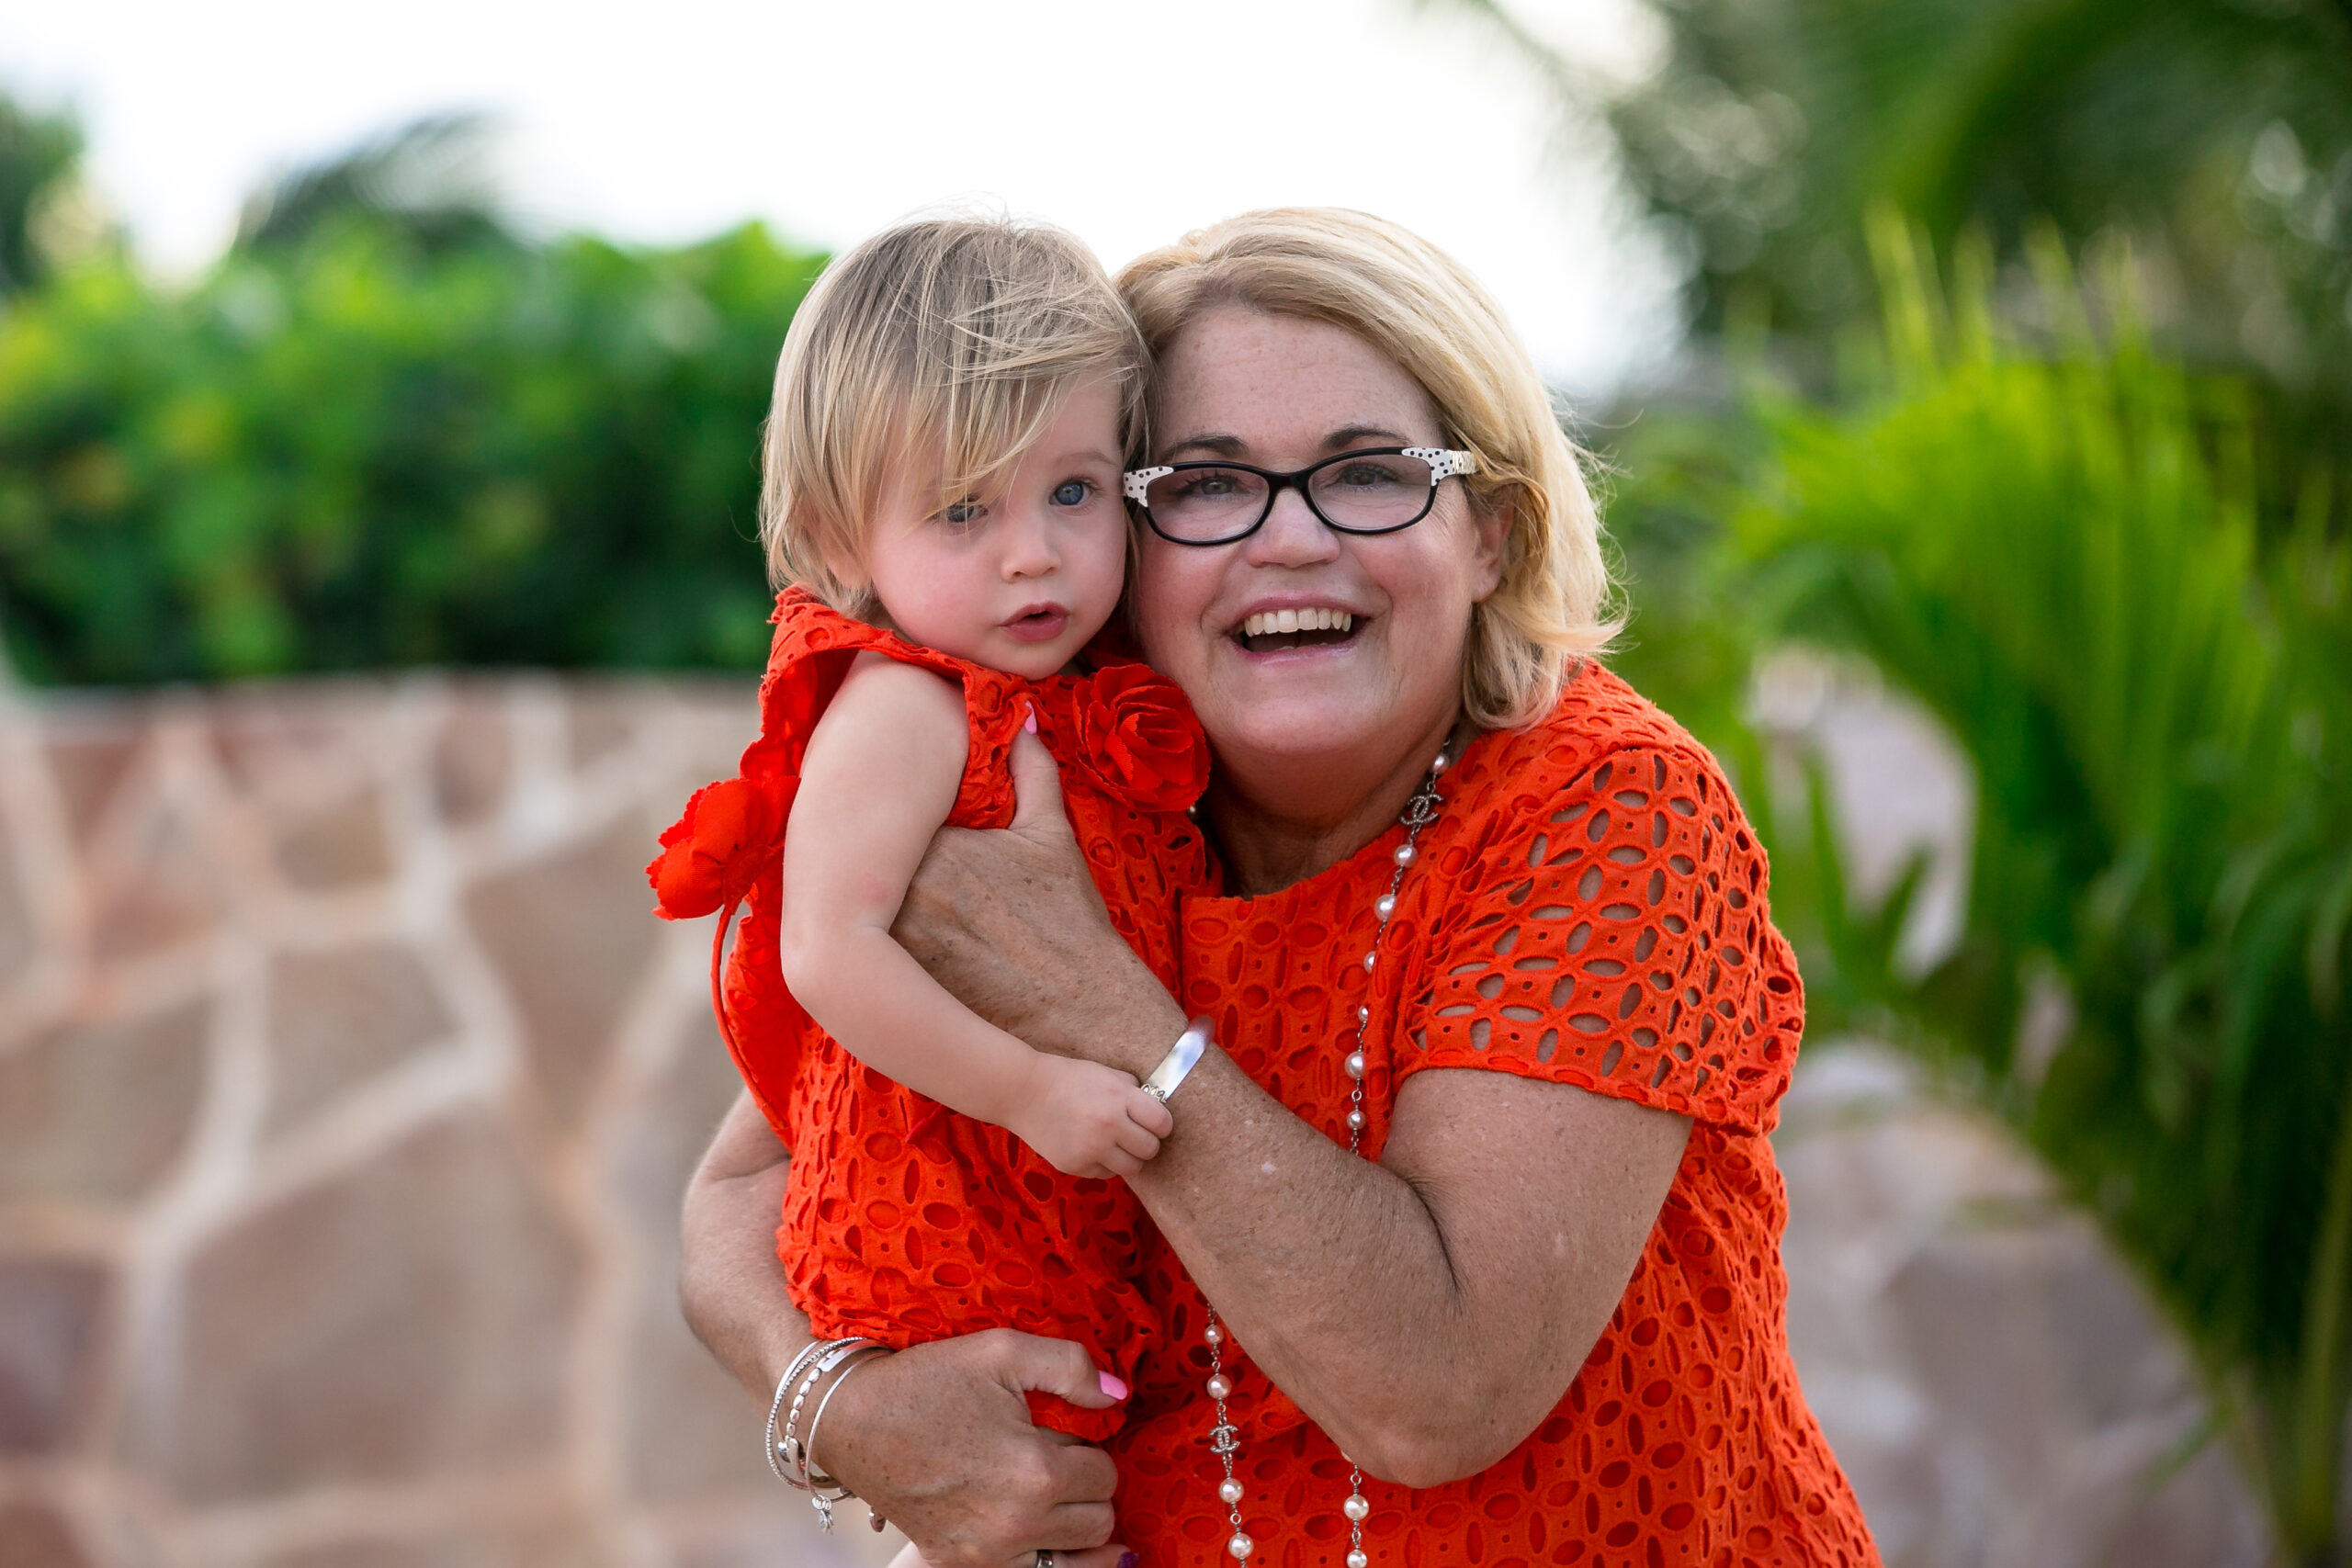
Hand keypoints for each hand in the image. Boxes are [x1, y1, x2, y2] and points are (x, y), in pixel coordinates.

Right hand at [808, 1329, 1133, 1567]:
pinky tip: (1020, 1518)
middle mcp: (1016, 1525)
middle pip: (1098, 1523)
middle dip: (1084, 1489)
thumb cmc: (926, 1380)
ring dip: (1065, 1523)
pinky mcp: (959, 1564)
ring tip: (1039, 1489)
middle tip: (1051, 1459)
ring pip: (1070, 1556)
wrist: (850, 1417)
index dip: (1090, 1449)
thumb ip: (1072, 1367)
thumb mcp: (1003, 1350)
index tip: (1061, 1434)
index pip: (1107, 1477)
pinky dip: (1033, 1548)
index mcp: (1035, 1473)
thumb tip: (1119, 1396)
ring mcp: (987, 1553)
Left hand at [894, 730, 1185, 1072]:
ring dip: (865, 904)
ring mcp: (891, 946)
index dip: (891, 820)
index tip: (899, 820)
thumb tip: (1024, 721)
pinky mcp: (893, 989)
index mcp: (933, 846)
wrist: (1084, 1014)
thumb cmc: (1071, 924)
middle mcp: (902, 893)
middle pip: (861, 865)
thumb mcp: (1053, 837)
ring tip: (898, 908)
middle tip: (884, 859)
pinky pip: (865, 956)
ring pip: (858, 911)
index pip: (885, 817)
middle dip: (870, 861)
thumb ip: (1032, 771)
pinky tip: (890, 953)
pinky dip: (871, 949)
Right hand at [1013, 1055, 1174, 1178]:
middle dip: (1146, 1142)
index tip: (1155, 1123)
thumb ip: (1132, 1090)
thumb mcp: (1105, 1073)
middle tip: (1135, 1134)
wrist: (1024, 1092)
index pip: (1162, 1123)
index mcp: (1119, 1098)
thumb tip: (1156, 1107)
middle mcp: (1108, 1126)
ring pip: (1132, 1168)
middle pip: (1150, 1149)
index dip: (1162, 1124)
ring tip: (1115, 1144)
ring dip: (1128, 1157)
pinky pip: (1105, 1173)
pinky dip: (1103, 1163)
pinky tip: (1090, 1146)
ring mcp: (1090, 1149)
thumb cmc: (1068, 1078)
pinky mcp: (1075, 1165)